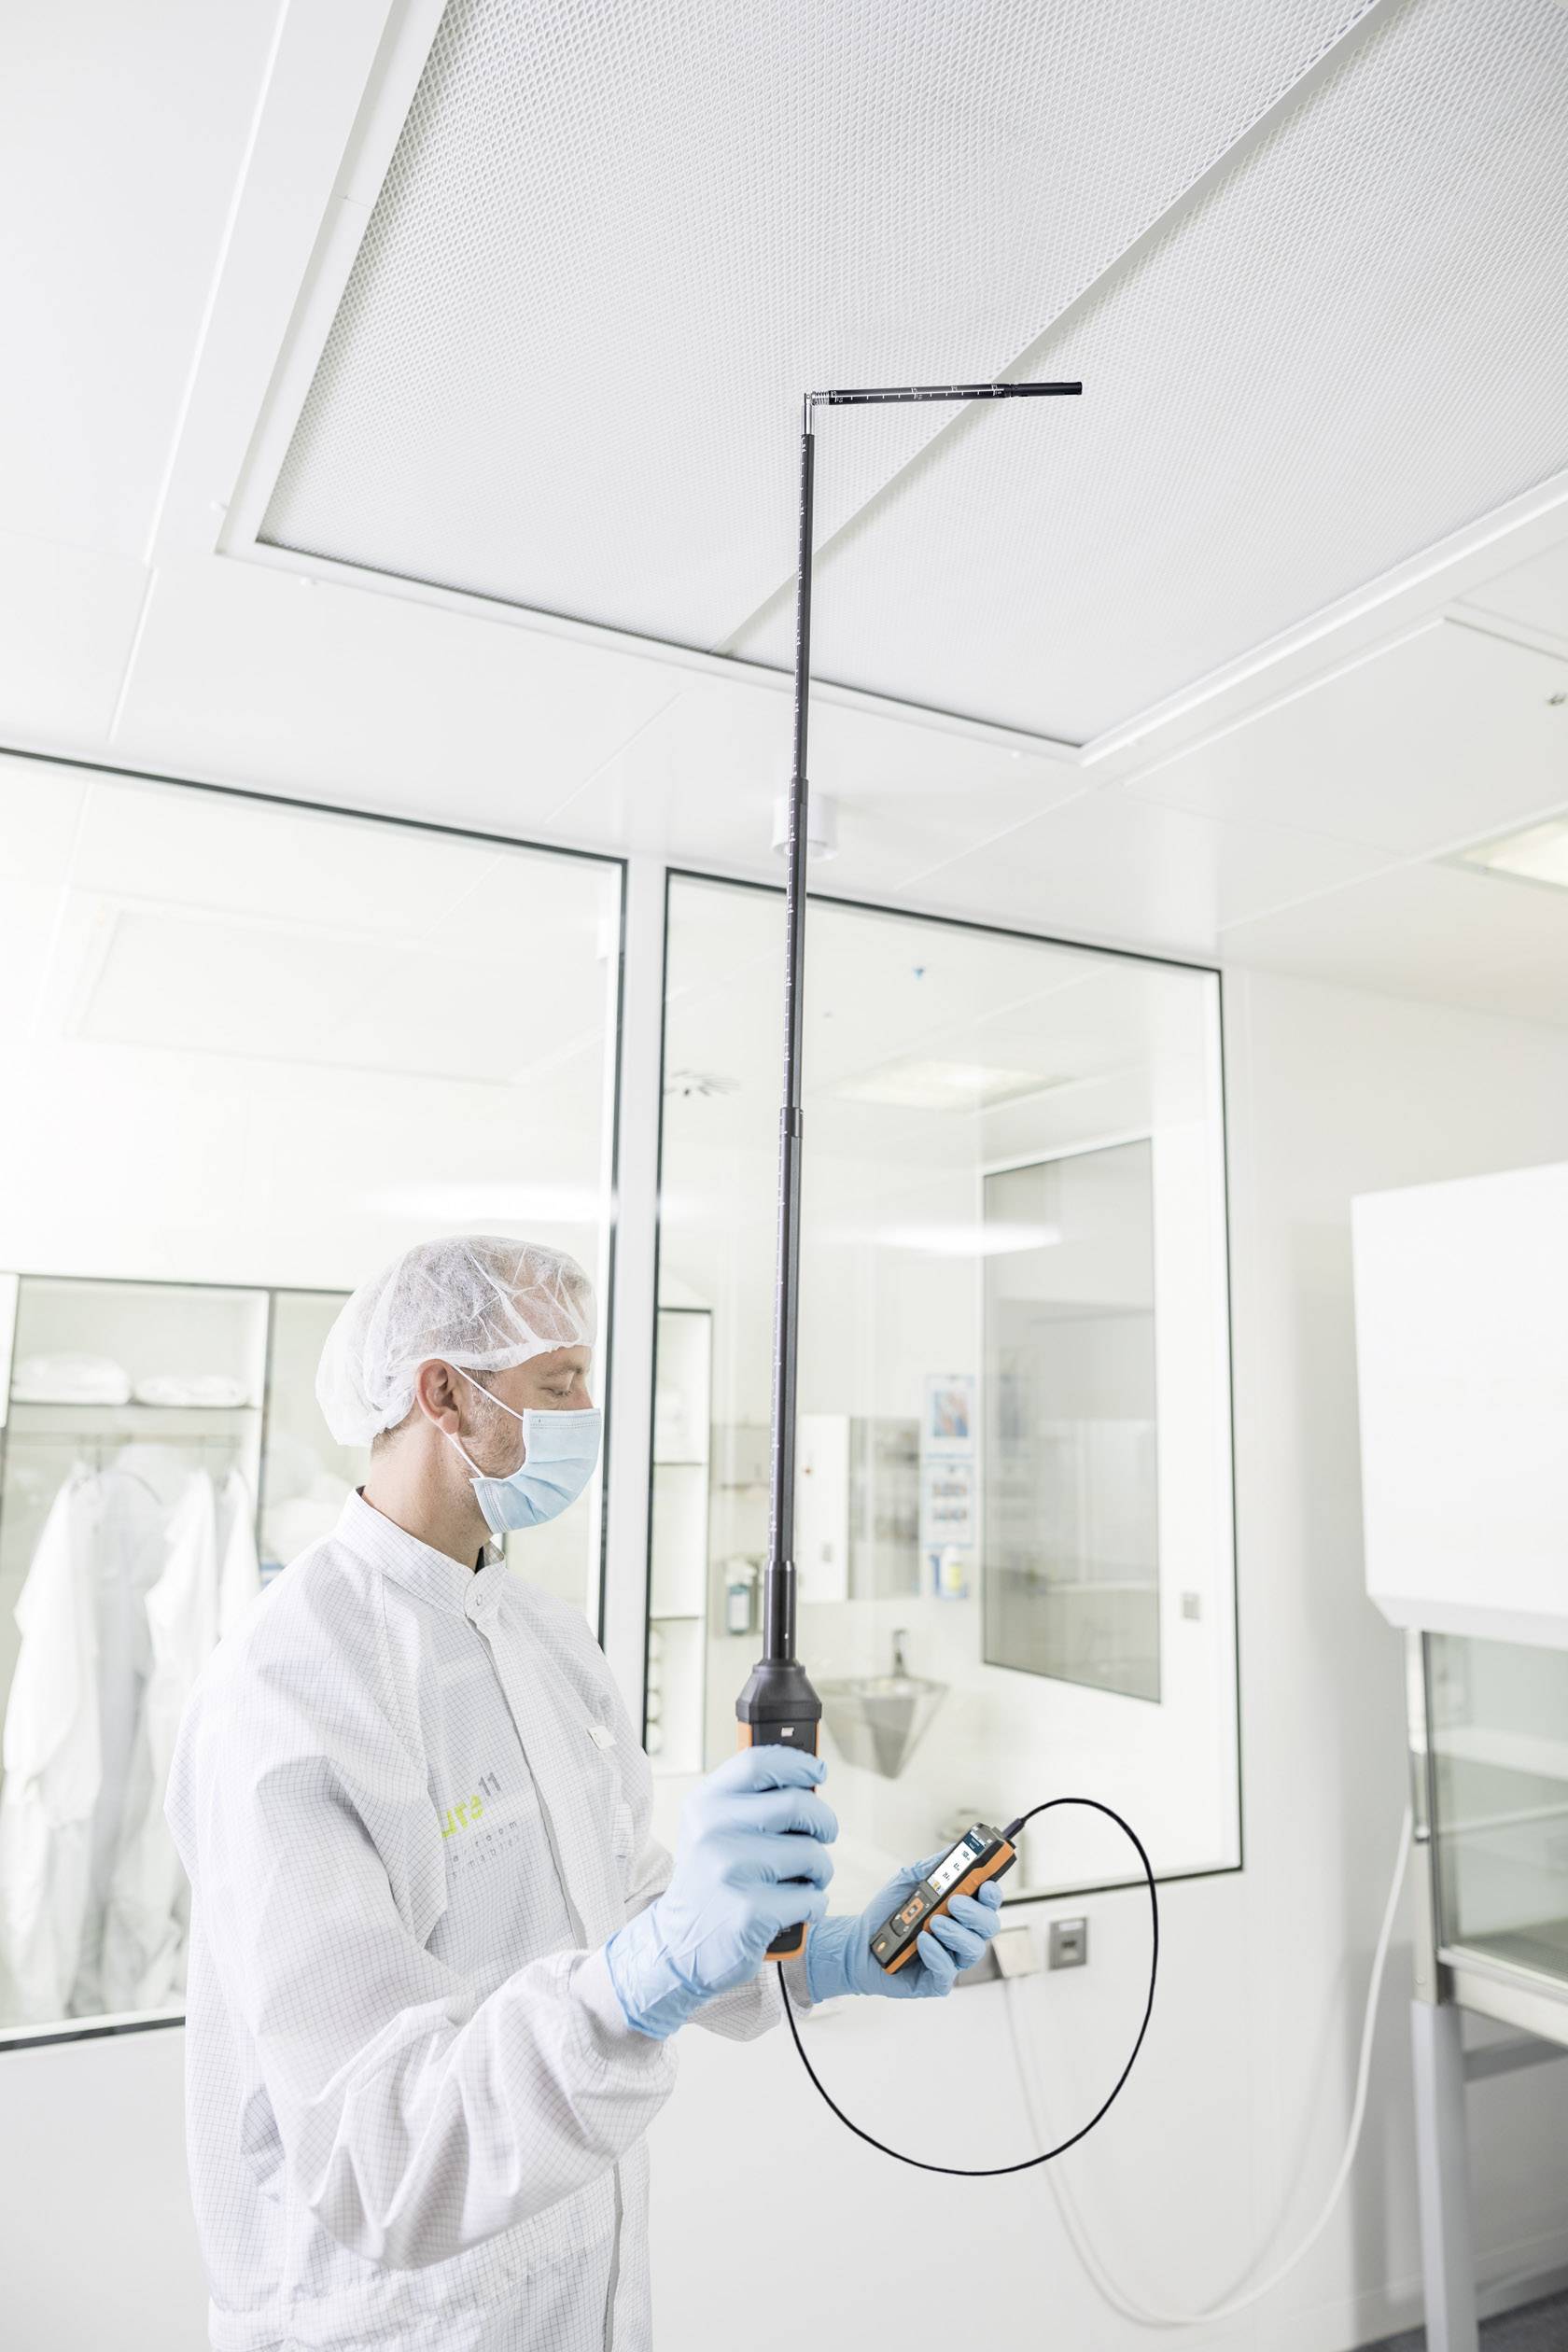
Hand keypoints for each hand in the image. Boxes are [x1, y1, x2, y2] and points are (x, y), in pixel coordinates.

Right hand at [605, 1747, 836, 2037]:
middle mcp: (713, 1832)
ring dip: (821, 1870)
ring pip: (811, 1854)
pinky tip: (796, 1910)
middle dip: (823, 1822)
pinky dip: (814, 1905)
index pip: (758, 1763)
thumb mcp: (711, 1831)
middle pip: (797, 1804)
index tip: (817, 1773)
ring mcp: (730, 1872)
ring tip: (805, 1881)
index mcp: (704, 1805)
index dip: (797, 1763)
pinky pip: (811, 1897)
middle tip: (824, 1835)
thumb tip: (807, 1780)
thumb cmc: (709, 1882)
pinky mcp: (750, 1912)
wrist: (678, 1948)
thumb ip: (748, 1802)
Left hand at [805, 1851, 1002, 2003]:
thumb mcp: (908, 1882)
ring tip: (934, 1923)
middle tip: (954, 1903)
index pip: (988, 1902)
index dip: (992, 1893)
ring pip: (973, 1949)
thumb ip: (932, 1868)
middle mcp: (961, 1934)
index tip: (987, 1884)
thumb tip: (954, 1853)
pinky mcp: (937, 1981)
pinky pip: (948, 1971)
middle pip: (988, 1925)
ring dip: (956, 1933)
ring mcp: (952, 1959)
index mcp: (960, 1910)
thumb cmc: (888, 1913)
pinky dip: (937, 1954)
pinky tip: (922, 1942)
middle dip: (975, 1913)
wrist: (859, 1942)